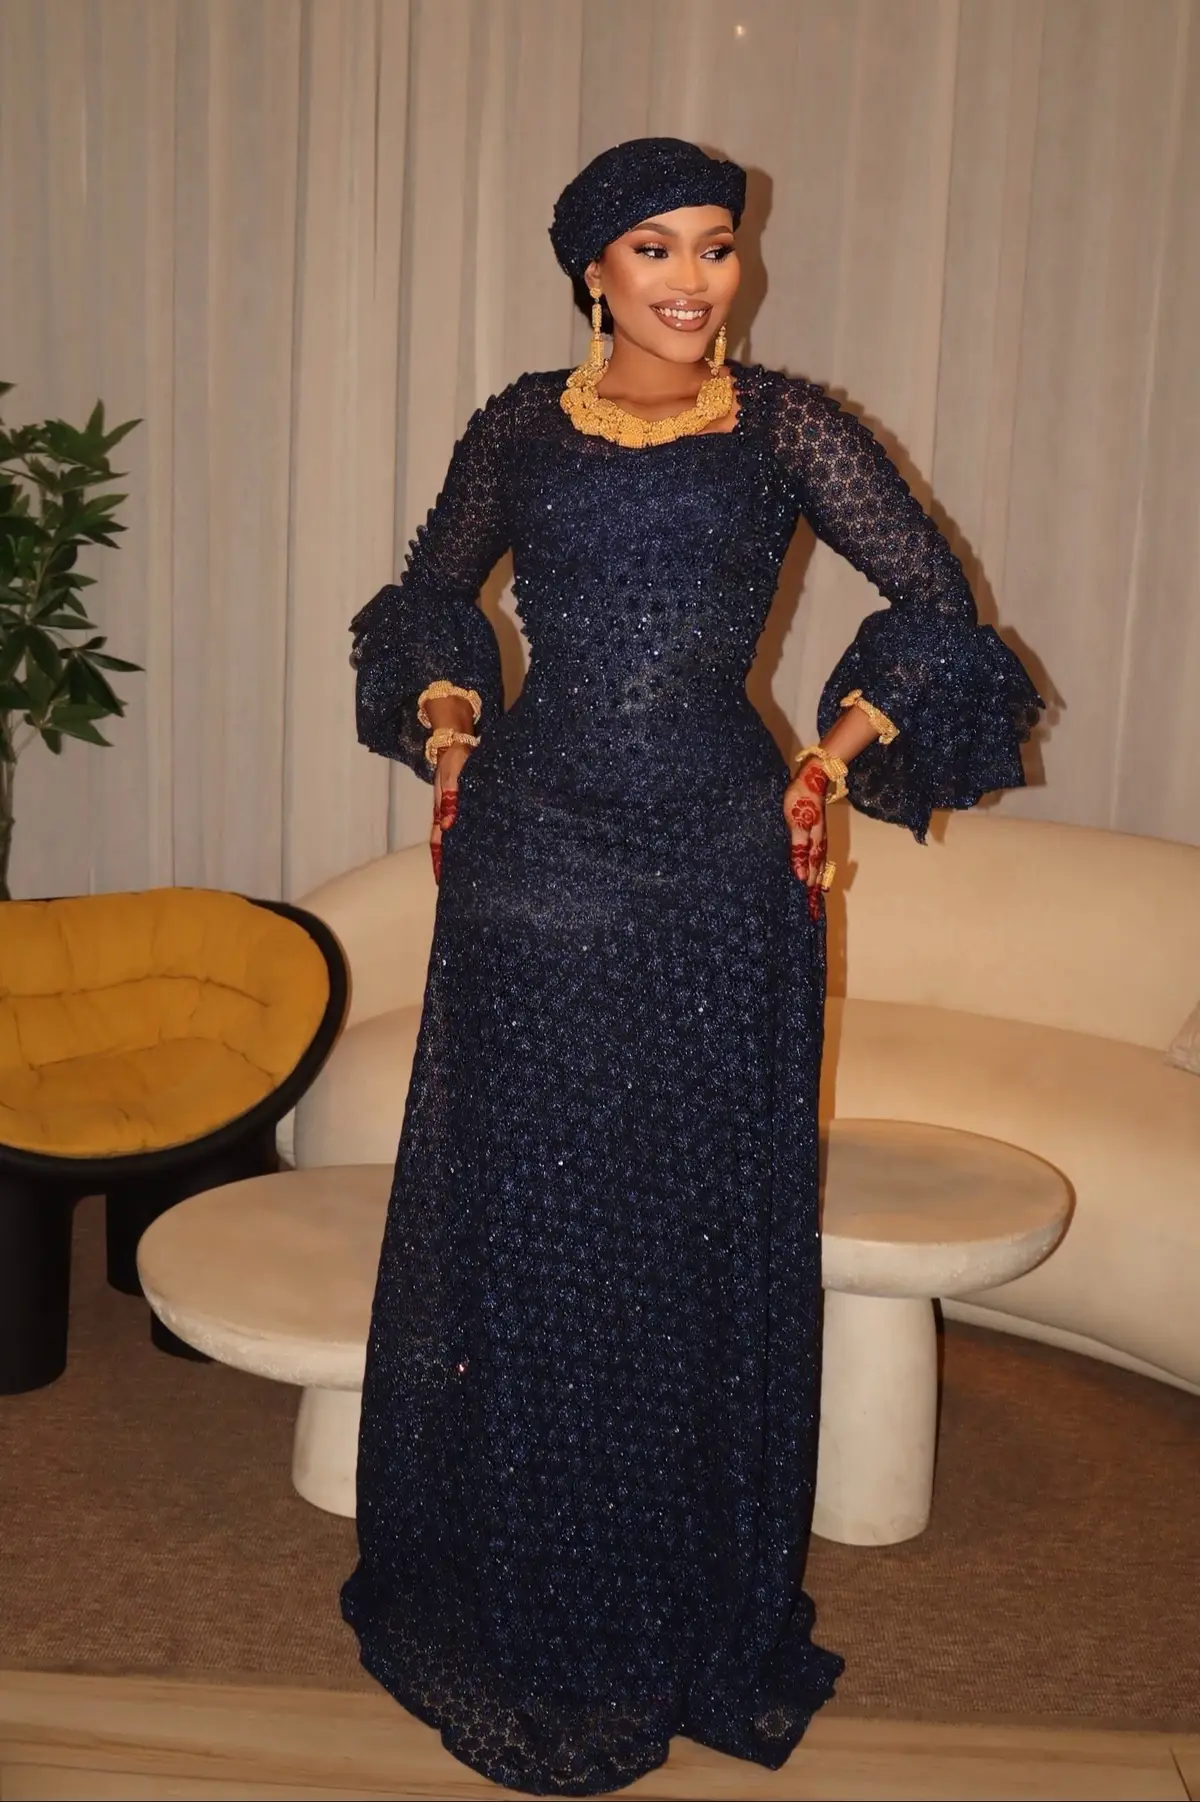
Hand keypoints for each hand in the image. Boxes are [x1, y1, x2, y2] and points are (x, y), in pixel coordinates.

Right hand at [430, 742, 471, 883]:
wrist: (458, 740)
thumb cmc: (454, 758)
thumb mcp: (451, 775)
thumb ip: (450, 796)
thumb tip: (448, 824)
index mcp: (442, 810)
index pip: (438, 840)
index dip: (439, 860)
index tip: (441, 880)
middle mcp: (448, 813)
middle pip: (446, 844)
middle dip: (449, 863)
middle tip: (456, 885)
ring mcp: (457, 809)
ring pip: (457, 836)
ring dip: (460, 852)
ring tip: (469, 872)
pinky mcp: (467, 802)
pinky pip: (467, 824)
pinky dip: (470, 838)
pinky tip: (481, 847)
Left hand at [784, 757, 828, 919]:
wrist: (812, 778)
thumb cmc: (800, 799)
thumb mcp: (796, 824)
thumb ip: (798, 848)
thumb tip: (801, 873)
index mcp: (814, 843)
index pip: (812, 871)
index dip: (810, 887)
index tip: (808, 905)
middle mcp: (820, 842)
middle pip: (818, 869)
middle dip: (816, 887)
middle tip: (814, 905)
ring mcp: (820, 835)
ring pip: (820, 861)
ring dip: (818, 876)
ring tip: (818, 891)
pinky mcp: (816, 829)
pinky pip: (818, 852)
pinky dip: (818, 863)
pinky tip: (814, 865)